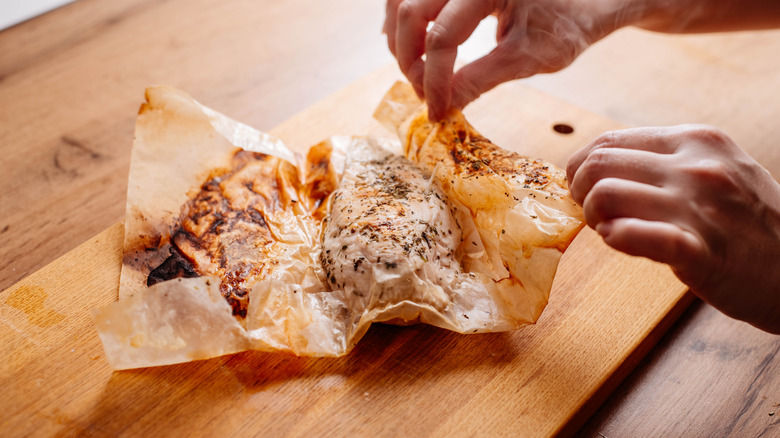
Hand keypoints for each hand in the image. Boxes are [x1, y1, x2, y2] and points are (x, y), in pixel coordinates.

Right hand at [384, 0, 624, 119]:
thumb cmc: (567, 23)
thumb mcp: (529, 57)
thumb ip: (481, 79)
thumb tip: (443, 106)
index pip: (442, 36)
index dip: (433, 79)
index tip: (436, 111)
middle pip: (411, 12)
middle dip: (410, 60)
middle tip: (423, 94)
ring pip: (402, 0)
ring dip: (402, 40)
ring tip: (415, 73)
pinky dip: (405, 21)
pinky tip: (411, 45)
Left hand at [567, 125, 779, 333]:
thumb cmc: (750, 224)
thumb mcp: (716, 171)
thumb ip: (663, 163)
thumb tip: (597, 167)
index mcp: (696, 140)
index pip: (607, 140)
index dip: (582, 167)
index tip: (587, 190)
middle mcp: (697, 166)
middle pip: (598, 163)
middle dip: (581, 191)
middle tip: (595, 213)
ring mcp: (699, 206)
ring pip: (604, 194)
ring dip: (595, 217)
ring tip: (612, 230)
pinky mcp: (698, 251)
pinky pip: (631, 235)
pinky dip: (616, 239)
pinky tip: (625, 244)